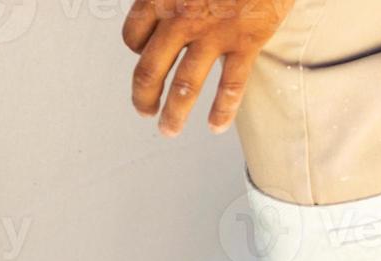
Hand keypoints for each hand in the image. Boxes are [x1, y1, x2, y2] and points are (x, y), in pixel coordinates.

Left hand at [124, 0, 293, 135]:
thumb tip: (157, 6)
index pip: (134, 37)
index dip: (137, 51)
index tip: (143, 58)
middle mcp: (181, 19)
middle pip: (149, 70)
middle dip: (143, 97)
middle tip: (144, 110)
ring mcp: (213, 33)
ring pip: (184, 86)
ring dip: (173, 114)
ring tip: (168, 129)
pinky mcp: (246, 40)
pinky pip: (231, 85)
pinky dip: (222, 111)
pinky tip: (215, 126)